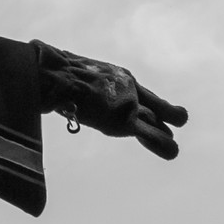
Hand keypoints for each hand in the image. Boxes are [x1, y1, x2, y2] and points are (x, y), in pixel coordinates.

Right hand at [32, 41, 187, 159]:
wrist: (52, 73)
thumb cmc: (52, 72)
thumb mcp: (69, 74)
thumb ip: (73, 86)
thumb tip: (50, 94)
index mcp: (117, 75)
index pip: (138, 92)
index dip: (146, 103)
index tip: (150, 112)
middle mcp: (129, 88)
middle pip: (156, 105)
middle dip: (166, 116)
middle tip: (172, 123)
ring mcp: (129, 103)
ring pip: (157, 123)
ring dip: (164, 136)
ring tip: (171, 147)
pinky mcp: (126, 120)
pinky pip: (153, 135)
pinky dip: (163, 145)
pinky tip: (171, 152)